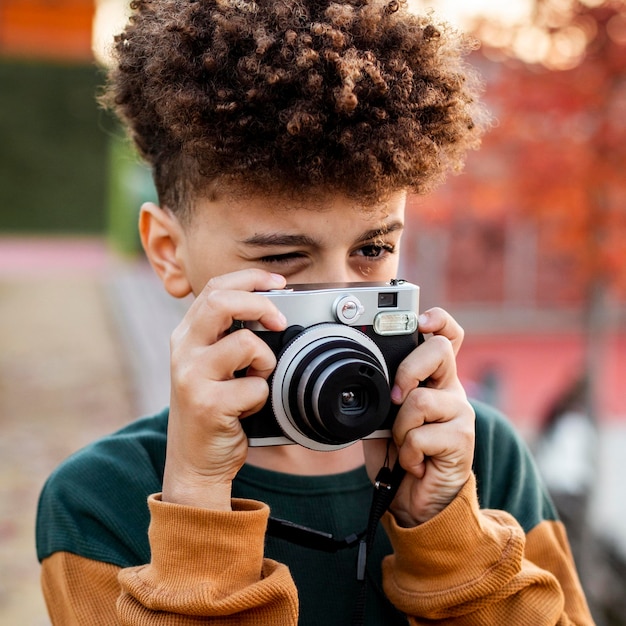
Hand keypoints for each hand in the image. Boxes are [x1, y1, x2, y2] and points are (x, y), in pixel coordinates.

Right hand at [162, 270, 286, 509]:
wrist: (194, 461)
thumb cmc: (212, 409)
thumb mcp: (212, 365)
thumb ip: (229, 337)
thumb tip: (271, 310)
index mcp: (188, 336)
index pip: (215, 288)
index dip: (250, 279)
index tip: (278, 283)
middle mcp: (184, 351)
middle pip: (221, 301)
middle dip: (260, 304)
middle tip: (279, 321)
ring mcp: (192, 377)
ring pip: (246, 343)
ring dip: (266, 360)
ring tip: (258, 378)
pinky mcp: (207, 404)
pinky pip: (255, 387)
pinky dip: (262, 397)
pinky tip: (248, 408)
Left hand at [363, 307, 474, 525]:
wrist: (417, 501)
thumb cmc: (399, 455)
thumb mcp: (383, 418)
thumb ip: (382, 395)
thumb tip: (366, 378)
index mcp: (433, 380)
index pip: (447, 337)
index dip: (438, 321)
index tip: (421, 320)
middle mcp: (450, 390)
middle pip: (439, 350)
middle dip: (407, 370)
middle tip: (395, 399)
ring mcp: (460, 413)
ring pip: (420, 399)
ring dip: (400, 429)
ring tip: (404, 446)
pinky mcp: (462, 439)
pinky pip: (420, 435)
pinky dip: (407, 454)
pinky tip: (414, 464)